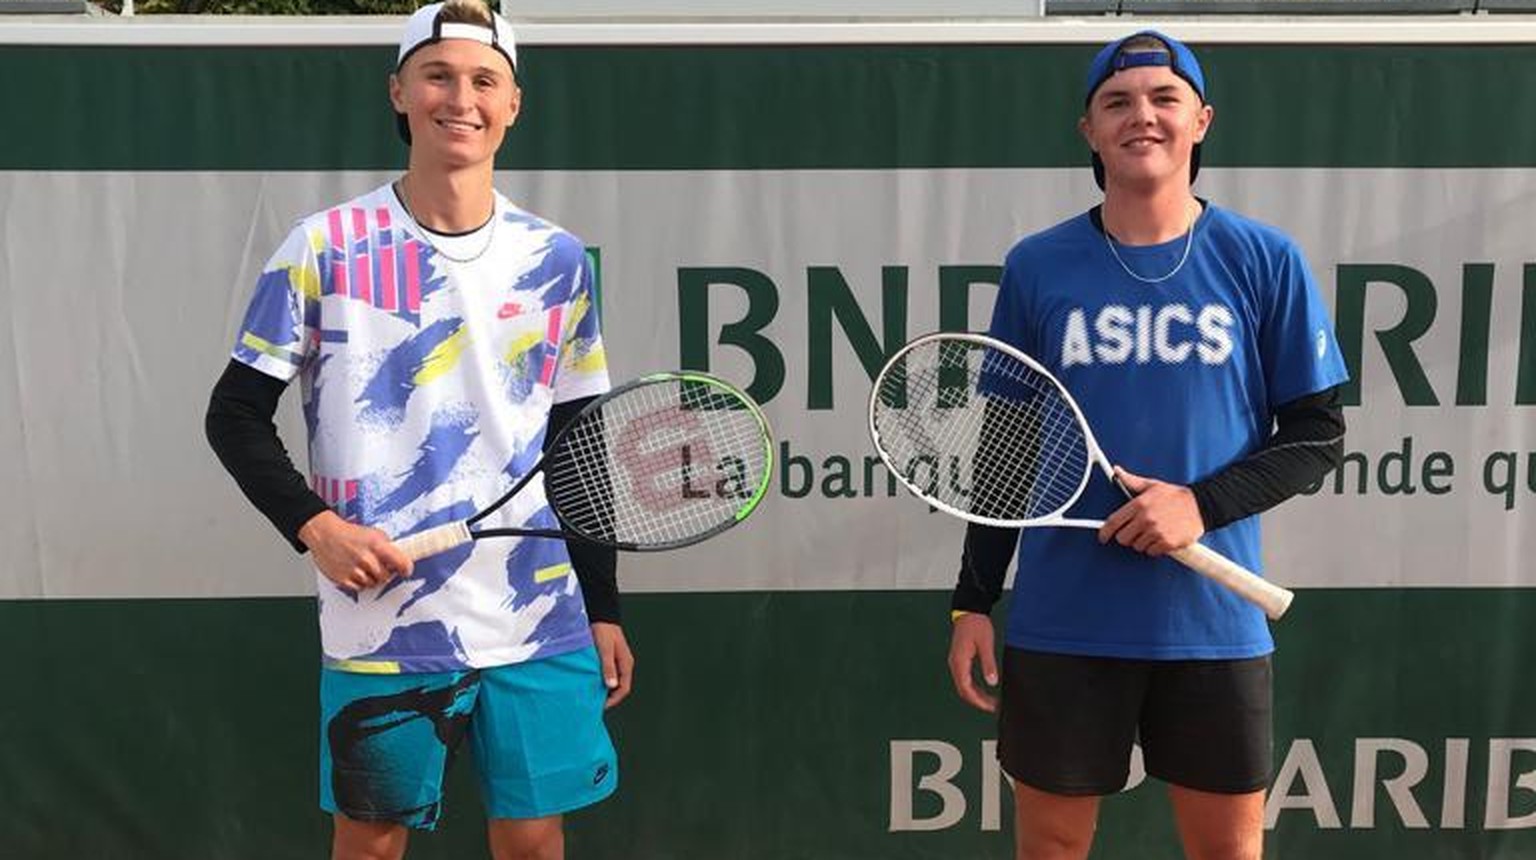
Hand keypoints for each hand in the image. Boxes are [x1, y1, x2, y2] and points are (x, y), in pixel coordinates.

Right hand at [298, 510, 412, 590]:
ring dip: (372, 578)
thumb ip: (388, 547)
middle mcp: (366, 559)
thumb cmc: (349, 533)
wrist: (325, 534)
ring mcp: (354, 571)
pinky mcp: (343, 580)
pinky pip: (359, 588)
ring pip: (373, 584)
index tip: (406, 571)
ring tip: (364, 567)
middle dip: (384, 573)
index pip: (401, 563)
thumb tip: (401, 557)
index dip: (406, 569)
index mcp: (377, 546)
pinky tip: (356, 572)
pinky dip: (360, 583)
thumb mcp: (374, 534)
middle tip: (379, 566)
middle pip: (385, 577)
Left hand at [591, 622, 633, 708]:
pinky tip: (591, 681)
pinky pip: (608, 674)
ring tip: (591, 693)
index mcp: (626, 664)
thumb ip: (608, 667)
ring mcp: (617, 662)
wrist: (601, 616)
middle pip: (619, 687)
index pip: (624, 688)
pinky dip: (600, 680)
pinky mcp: (610, 659)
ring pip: (613, 681)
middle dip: (608, 696)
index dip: (613, 699)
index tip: (601, 705)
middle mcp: (623, 665)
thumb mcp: (605, 650)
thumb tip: (611, 686)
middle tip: (594, 702)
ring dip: (604, 688)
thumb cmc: (604, 630)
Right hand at [947, 613, 998, 712]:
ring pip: (964, 686)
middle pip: (963, 690)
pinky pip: (965, 679)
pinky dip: (974, 687)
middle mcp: (955, 664)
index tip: (990, 707)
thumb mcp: (986, 644)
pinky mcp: (959, 660)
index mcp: (959, 661)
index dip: (978, 701)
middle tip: (994, 707)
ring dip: (976, 695)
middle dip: (978, 701)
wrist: (968, 611)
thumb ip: (988, 664)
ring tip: (991, 701)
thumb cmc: (977, 625)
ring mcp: (956, 662)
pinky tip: (984, 689)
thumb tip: (992, 682)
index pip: (966, 688)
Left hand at [1098, 466, 1205, 555]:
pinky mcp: (1167, 543)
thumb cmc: (1175, 496)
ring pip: (1137, 546)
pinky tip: (1161, 538)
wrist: (1201, 506)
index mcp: (1139, 505)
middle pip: (1123, 538)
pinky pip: (1151, 552)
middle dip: (1127, 536)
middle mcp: (1145, 519)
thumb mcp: (1152, 485)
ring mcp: (1156, 532)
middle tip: (1136, 531)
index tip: (1103, 537)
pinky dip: (1154, 548)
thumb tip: (1117, 471)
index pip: (1113, 522)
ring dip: (1142, 542)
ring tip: (1152, 531)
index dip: (1104, 532)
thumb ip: (1131, 481)